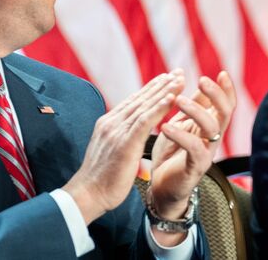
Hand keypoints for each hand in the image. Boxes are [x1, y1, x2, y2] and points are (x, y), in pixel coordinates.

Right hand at [63, 71, 184, 223]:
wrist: (87, 195)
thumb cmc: (101, 179)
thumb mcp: (111, 152)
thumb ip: (120, 138)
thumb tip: (130, 135)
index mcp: (108, 124)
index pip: (133, 101)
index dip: (151, 89)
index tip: (167, 78)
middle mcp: (111, 122)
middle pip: (140, 98)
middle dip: (161, 84)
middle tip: (178, 72)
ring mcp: (116, 131)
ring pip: (145, 106)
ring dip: (165, 91)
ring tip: (180, 79)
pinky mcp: (124, 142)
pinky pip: (145, 121)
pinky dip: (159, 108)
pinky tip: (172, 98)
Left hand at [148, 71, 236, 241]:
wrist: (162, 187)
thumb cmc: (172, 154)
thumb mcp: (182, 124)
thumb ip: (193, 106)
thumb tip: (202, 82)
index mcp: (210, 126)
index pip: (226, 105)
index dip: (226, 89)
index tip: (222, 72)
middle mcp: (213, 139)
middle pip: (225, 113)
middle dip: (216, 95)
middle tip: (202, 79)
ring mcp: (206, 153)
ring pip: (212, 128)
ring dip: (195, 111)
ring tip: (177, 100)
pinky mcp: (196, 167)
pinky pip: (194, 148)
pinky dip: (180, 135)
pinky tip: (165, 126)